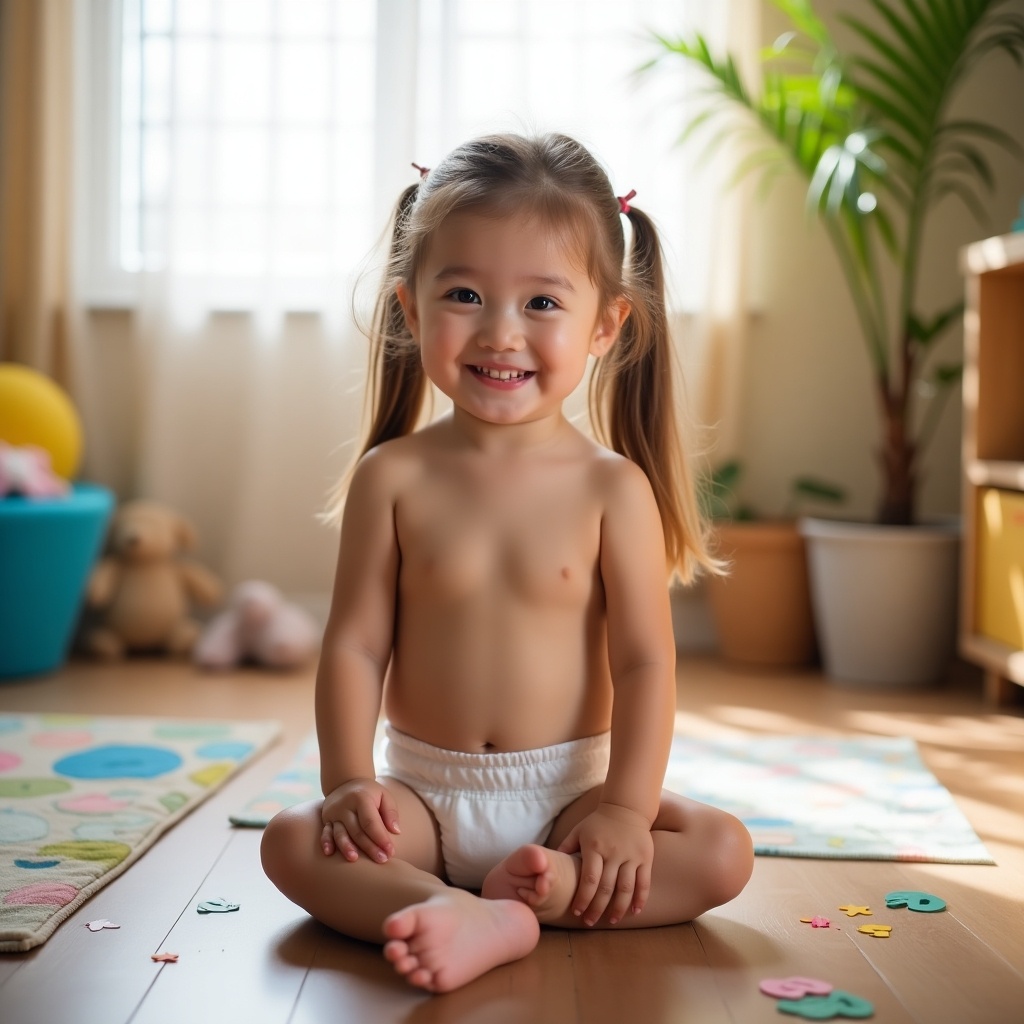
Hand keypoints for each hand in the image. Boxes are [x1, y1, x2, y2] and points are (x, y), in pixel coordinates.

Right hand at [321, 778, 400, 862]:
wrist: (346, 782)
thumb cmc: (370, 793)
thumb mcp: (384, 795)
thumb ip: (390, 812)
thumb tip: (396, 831)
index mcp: (361, 798)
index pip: (371, 822)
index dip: (381, 838)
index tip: (391, 852)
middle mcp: (345, 806)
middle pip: (357, 830)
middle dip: (369, 847)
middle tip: (382, 860)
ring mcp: (334, 813)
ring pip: (340, 833)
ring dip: (347, 847)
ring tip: (355, 859)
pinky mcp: (326, 819)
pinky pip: (325, 832)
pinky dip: (326, 842)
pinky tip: (329, 853)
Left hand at [557, 803, 653, 925]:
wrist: (626, 808)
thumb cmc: (598, 822)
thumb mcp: (579, 830)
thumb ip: (565, 847)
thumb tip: (548, 865)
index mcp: (594, 847)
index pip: (588, 879)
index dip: (583, 898)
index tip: (577, 912)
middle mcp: (613, 853)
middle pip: (606, 887)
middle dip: (597, 908)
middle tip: (589, 922)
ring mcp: (631, 856)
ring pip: (625, 888)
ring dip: (618, 908)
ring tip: (611, 921)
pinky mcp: (645, 857)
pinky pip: (644, 882)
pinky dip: (640, 899)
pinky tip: (635, 912)